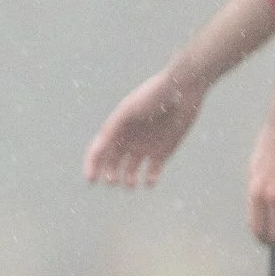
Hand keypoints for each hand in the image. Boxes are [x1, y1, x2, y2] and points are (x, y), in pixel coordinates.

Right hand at [84, 68, 206, 188]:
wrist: (182, 90)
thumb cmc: (153, 96)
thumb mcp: (129, 110)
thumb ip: (112, 128)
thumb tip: (97, 148)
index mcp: (116, 130)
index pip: (98, 152)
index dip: (92, 166)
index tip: (92, 180)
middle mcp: (127, 141)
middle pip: (112, 165)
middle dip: (109, 175)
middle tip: (112, 181)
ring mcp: (144, 148)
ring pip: (130, 172)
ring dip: (127, 181)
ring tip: (129, 185)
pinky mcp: (162, 152)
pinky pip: (152, 172)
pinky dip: (149, 180)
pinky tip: (148, 182)